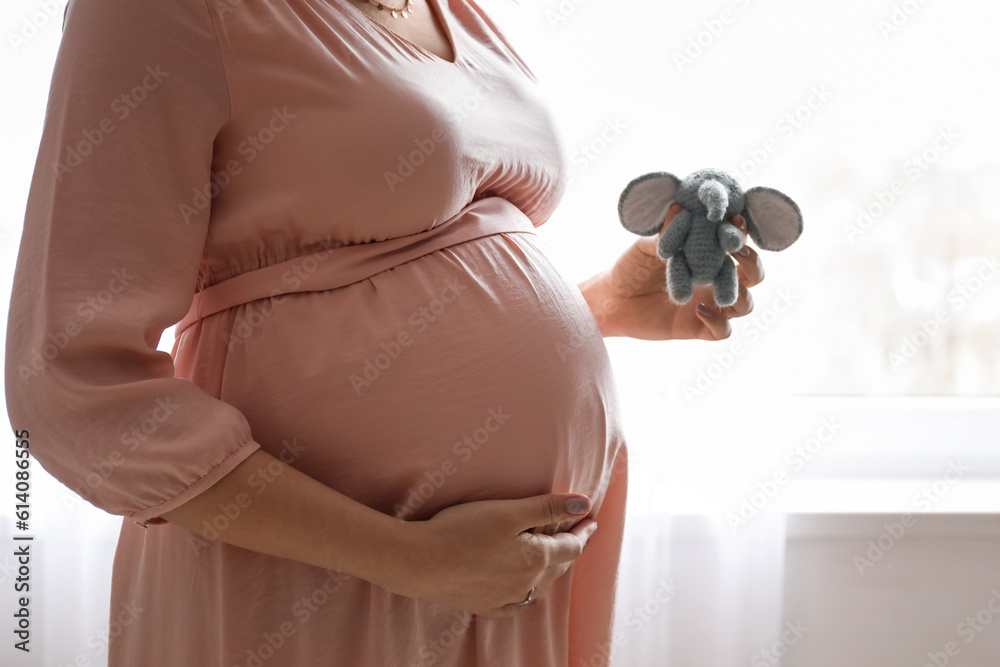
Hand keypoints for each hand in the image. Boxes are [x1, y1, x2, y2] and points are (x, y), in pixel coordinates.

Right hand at [398, 494, 597, 618]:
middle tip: (579, 535)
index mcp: (536, 559)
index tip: (590, 520)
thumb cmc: (462, 530)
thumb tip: (584, 505)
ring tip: (554, 559)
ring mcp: (504, 598)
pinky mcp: (483, 605)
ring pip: (539, 588)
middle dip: (571, 549)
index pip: (571, 546)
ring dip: (551, 571)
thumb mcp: (509, 511)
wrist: (419, 563)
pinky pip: (515, 604)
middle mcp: (526, 584)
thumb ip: (548, 508)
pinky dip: (525, 593)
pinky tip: (522, 592)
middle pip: (558, 568)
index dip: (583, 531)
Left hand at [580, 203, 764, 340]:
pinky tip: (699, 309)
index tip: (737, 222)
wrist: (611, 298)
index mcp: (709, 255)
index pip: (737, 243)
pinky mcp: (699, 327)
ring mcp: (711, 304)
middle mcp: (716, 280)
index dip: (742, 234)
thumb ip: (667, 231)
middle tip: (736, 252)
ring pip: (746, 304)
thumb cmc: (632, 266)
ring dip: (740, 295)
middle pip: (753, 275)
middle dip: (752, 263)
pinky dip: (718, 321)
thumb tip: (678, 207)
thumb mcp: (647, 246)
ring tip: (718, 287)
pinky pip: (724, 331)